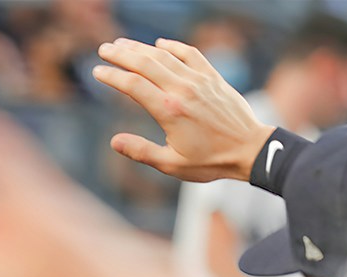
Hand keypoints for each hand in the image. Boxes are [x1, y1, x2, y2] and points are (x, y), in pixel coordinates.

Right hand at [92, 38, 271, 182]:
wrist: (250, 149)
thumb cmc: (210, 161)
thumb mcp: (172, 164)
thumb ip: (141, 152)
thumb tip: (114, 141)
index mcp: (169, 111)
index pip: (133, 85)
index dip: (112, 76)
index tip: (97, 72)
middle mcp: (182, 90)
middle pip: (145, 63)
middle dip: (121, 55)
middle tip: (104, 49)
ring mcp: (199, 80)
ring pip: (164, 56)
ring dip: (141, 48)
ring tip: (123, 44)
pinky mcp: (212, 77)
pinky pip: (190, 53)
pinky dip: (173, 46)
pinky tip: (160, 43)